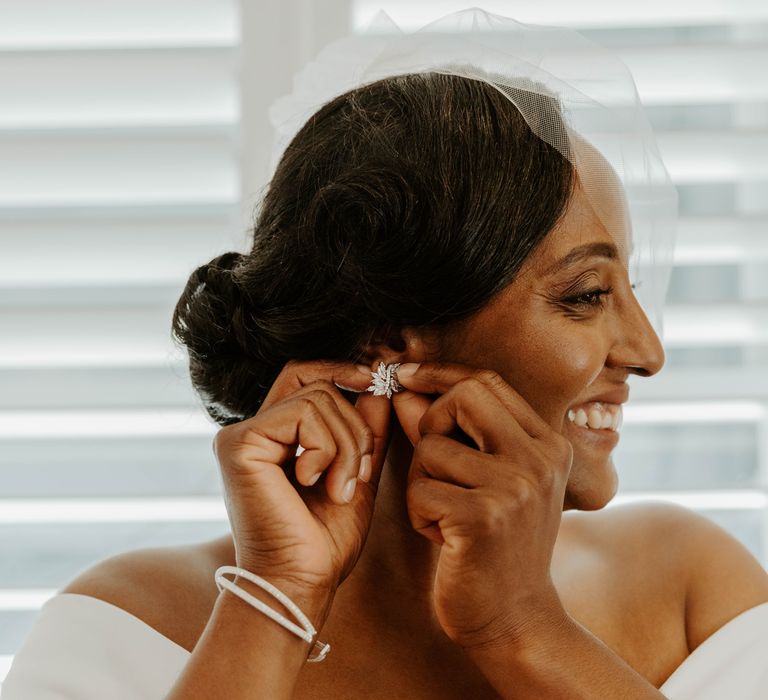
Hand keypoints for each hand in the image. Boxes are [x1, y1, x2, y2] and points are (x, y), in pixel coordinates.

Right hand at [213, 360, 391, 604]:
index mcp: (276, 436)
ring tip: (339, 489)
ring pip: (317, 398)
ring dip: (345, 445)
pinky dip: (325, 449)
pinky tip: (313, 483)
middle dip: (356, 425)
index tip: (376, 380)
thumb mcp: (356, 473)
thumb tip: (379, 385)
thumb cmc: (325, 539)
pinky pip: (302, 414)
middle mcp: (254, 431)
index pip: (304, 375)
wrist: (302, 581)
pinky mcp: (239, 443)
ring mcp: (242, 435)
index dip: (341, 370)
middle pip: (319, 385)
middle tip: (359, 474)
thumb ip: (365, 430)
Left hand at [392, 362, 572, 649]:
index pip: (487, 381)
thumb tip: (405, 391)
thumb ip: (448, 432)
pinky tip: (444, 539)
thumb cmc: (494, 545)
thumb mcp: (482, 481)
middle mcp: (540, 458)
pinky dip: (419, 514)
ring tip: (445, 514)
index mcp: (548, 444)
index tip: (406, 376)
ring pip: (432, 446)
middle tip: (435, 464)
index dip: (440, 375)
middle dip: (432, 421)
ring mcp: (516, 486)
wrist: (515, 620)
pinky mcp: (484, 516)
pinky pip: (421, 489)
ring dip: (422, 482)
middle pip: (465, 395)